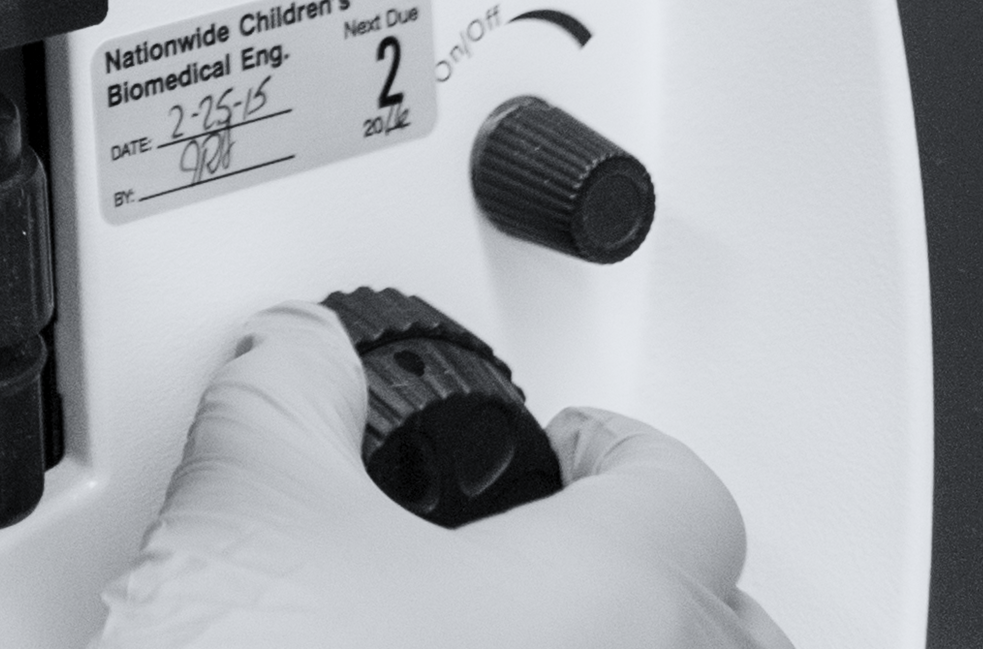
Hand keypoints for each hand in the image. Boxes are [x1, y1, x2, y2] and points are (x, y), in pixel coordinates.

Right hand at [98, 307, 794, 648]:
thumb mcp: (253, 501)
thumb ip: (292, 394)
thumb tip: (301, 360)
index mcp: (616, 597)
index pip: (683, 491)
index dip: (614, 450)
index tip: (567, 450)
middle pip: (730, 621)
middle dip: (652, 576)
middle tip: (557, 554)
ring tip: (551, 638)